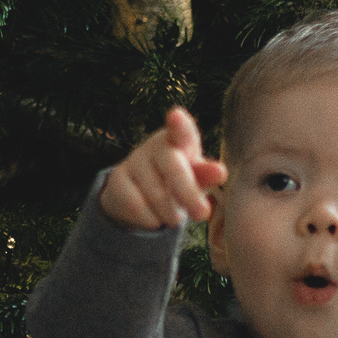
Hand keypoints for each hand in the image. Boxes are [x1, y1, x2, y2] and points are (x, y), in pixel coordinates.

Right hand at [101, 106, 225, 230]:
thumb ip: (206, 174)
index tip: (175, 116)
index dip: (179, 124)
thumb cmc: (178, 179)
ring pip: (155, 192)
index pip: (181, 130)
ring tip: (175, 219)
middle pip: (172, 167)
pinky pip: (135, 204)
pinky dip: (150, 219)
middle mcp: (156, 145)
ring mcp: (134, 160)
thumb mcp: (195, 176)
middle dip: (188, 192)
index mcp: (180, 140)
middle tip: (202, 213)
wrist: (141, 192)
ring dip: (169, 212)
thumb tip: (220, 173)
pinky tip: (154, 220)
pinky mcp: (117, 179)